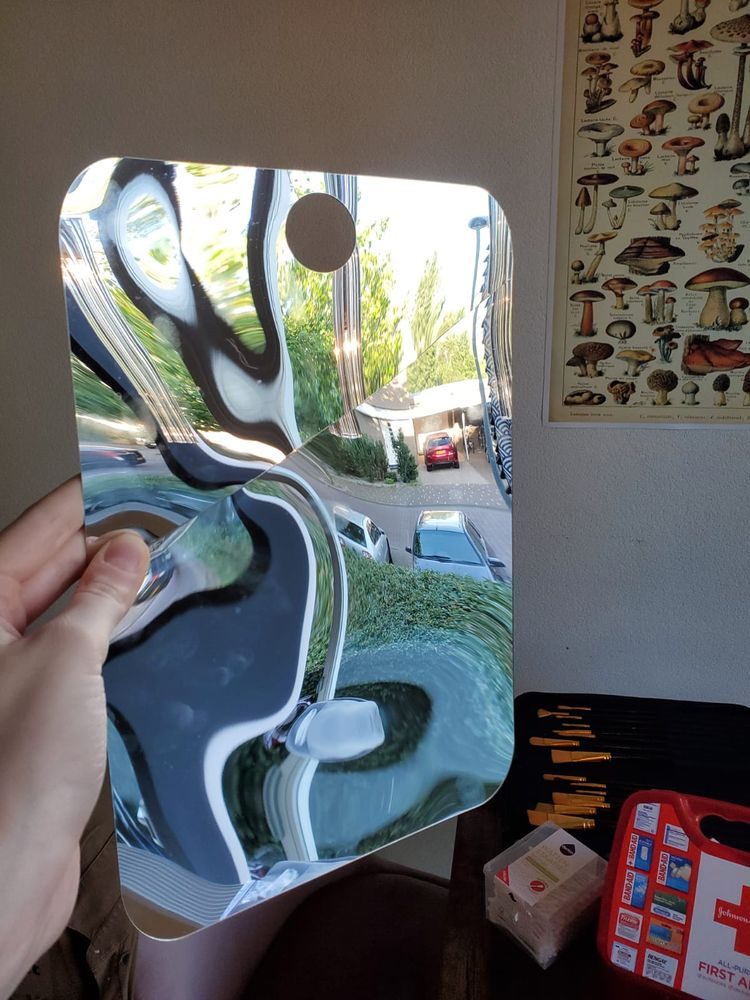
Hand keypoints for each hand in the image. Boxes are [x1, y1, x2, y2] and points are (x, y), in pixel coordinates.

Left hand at [0, 478, 148, 996]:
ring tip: (155, 566)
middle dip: (97, 546)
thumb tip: (125, 550)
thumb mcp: (66, 660)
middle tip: (153, 524)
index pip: (29, 536)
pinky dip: (106, 634)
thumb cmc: (15, 770)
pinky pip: (72, 653)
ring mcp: (10, 675)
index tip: (115, 474)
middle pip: (42, 570)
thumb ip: (98, 598)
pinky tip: (138, 624)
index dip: (75, 504)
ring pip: (60, 612)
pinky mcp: (35, 710)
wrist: (6, 871)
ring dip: (105, 591)